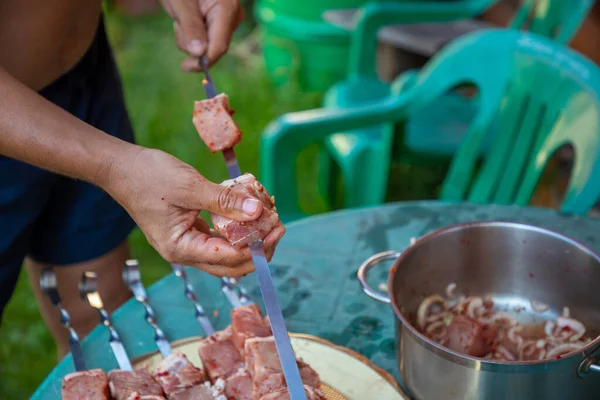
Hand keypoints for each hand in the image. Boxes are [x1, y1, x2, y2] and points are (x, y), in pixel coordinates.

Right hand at [106, 148, 284, 276]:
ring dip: (249, 240)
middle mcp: (185, 252)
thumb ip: (225, 201)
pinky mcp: (189, 231)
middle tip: (279, 227)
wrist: (121, 168)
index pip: (228, 259)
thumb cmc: (149, 176)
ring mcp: (187, 243)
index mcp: (182, 249)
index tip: (277, 229)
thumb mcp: (191, 187)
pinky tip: (250, 214)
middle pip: (231, 264)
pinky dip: (236, 230)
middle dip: (258, 249)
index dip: (257, 247)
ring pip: (226, 253)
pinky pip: (219, 238)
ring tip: (270, 221)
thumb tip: (258, 212)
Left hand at [160, 0, 244, 69]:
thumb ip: (190, 26)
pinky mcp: (222, 26)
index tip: (185, 67)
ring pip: (209, 46)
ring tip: (182, 17)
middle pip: (214, 47)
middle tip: (177, 23)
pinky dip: (194, 36)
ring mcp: (229, 21)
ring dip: (190, 39)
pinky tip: (189, 19)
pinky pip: (207, 42)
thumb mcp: (180, 3)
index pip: (219, 45)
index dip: (203, 60)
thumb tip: (199, 53)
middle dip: (192, 43)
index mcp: (228, 8)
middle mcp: (234, 16)